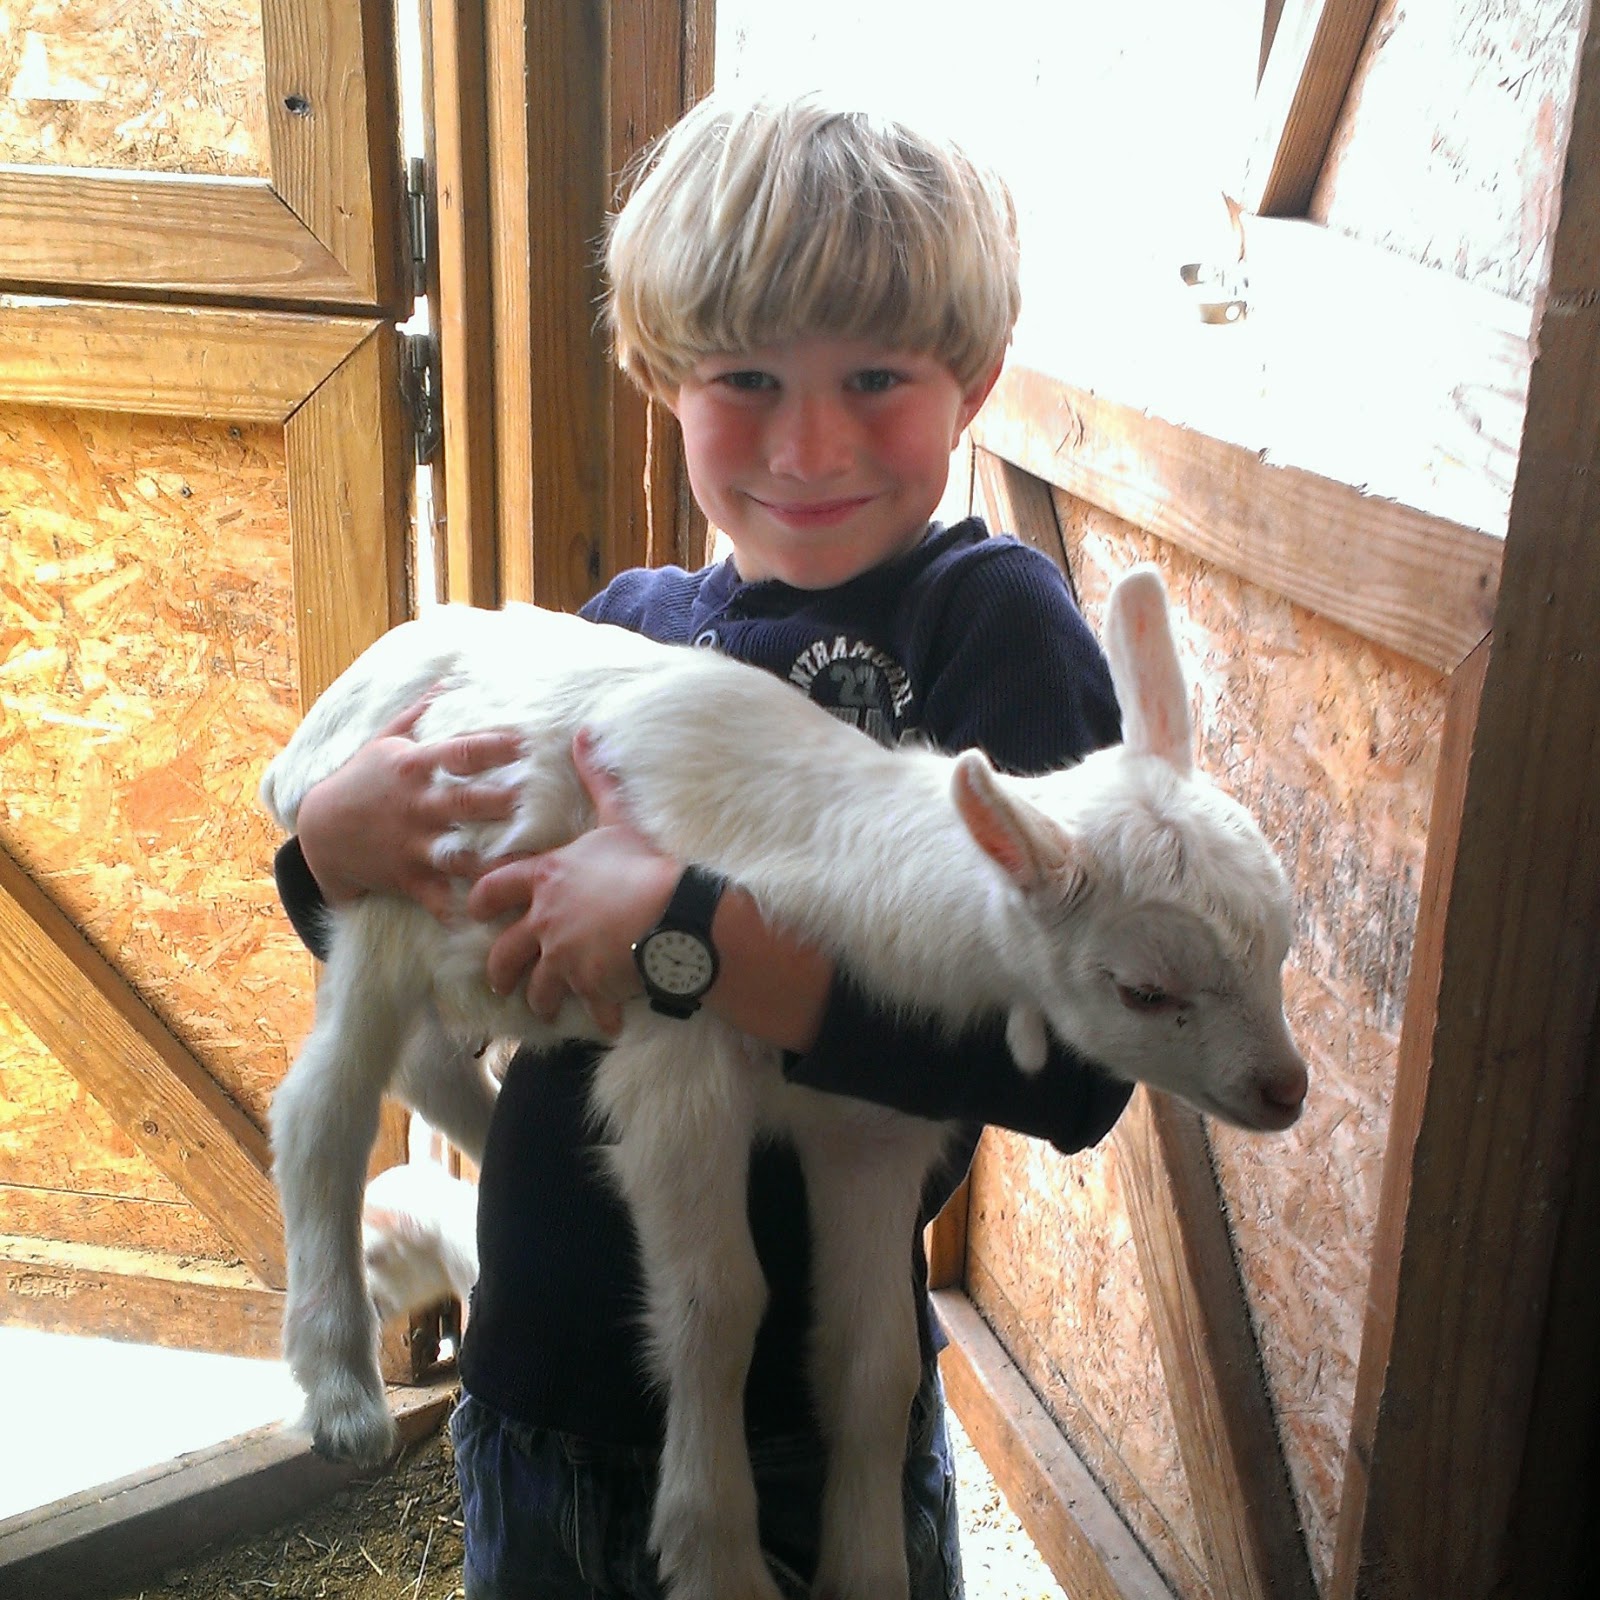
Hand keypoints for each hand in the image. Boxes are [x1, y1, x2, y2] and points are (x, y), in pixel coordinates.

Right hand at [297, 698, 522, 920]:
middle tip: (532, 800)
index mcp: (413, 767)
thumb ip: (418, 712)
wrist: (321, 833)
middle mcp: (416, 806)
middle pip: (464, 803)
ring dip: (490, 861)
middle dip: (497, 802)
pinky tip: (487, 918)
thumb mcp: (383, 741)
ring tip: (527, 865)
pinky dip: (458, 911)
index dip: (491, 746)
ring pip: (457, 856)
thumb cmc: (360, 780)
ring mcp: (413, 845)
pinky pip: (438, 899)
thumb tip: (449, 677)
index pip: (458, 752)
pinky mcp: (410, 879)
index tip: (524, 741)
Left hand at [466, 730, 678, 1033]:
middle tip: (499, 979)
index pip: (494, 889)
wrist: (674, 912)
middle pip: (504, 951)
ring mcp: (563, 956)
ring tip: (543, 1007)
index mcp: (547, 878)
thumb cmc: (645, 863)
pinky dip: (601, 1015)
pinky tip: (609, 1022)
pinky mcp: (588, 984)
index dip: (480, 900)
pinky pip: (589, 1006)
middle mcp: (545, 920)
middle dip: (499, 969)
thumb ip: (596, 780)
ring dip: (539, 999)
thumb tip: (583, 734)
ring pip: (537, 987)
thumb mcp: (618, 818)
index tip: (475, 911)